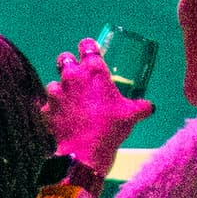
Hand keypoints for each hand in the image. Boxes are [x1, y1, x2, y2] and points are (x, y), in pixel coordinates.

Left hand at [43, 37, 155, 174]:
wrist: (85, 152)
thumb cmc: (111, 127)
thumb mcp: (132, 115)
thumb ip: (141, 107)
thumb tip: (150, 107)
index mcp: (94, 71)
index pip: (87, 45)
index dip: (88, 47)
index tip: (91, 52)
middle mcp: (72, 76)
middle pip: (65, 58)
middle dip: (69, 63)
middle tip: (78, 75)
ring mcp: (56, 92)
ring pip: (54, 82)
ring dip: (61, 88)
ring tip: (70, 101)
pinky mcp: (46, 109)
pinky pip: (48, 105)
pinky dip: (53, 109)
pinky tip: (61, 117)